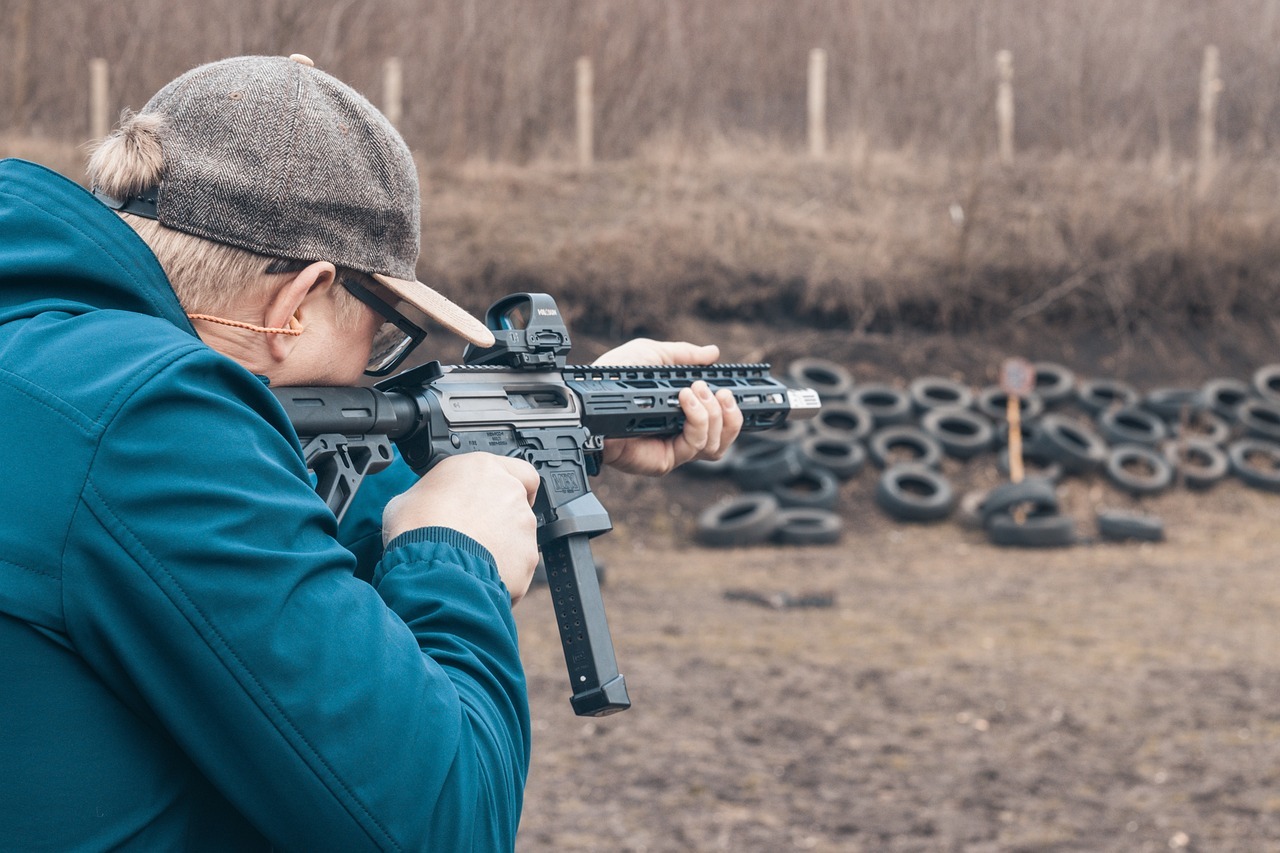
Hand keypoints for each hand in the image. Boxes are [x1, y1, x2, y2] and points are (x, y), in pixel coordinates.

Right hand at [382, 454, 540, 603]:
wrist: (432, 566)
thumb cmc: (418, 529)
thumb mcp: (409, 497)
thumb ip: (432, 494)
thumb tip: (427, 503)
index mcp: (482, 468)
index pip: (517, 468)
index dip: (511, 485)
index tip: (498, 498)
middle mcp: (509, 491)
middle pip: (515, 504)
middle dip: (499, 520)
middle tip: (474, 534)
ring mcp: (522, 523)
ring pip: (519, 535)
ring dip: (501, 545)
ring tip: (471, 558)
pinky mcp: (527, 555)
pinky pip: (519, 563)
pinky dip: (505, 570)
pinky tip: (479, 573)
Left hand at [592, 338, 743, 475]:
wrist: (591, 397)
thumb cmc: (614, 378)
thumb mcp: (654, 356)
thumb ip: (685, 356)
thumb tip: (712, 353)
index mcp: (682, 413)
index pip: (720, 421)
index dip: (733, 411)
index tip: (736, 391)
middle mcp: (681, 435)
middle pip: (725, 438)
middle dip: (731, 414)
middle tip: (719, 391)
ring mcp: (674, 450)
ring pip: (716, 445)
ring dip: (714, 415)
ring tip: (695, 391)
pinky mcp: (665, 461)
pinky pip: (694, 446)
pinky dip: (697, 420)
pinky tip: (685, 400)